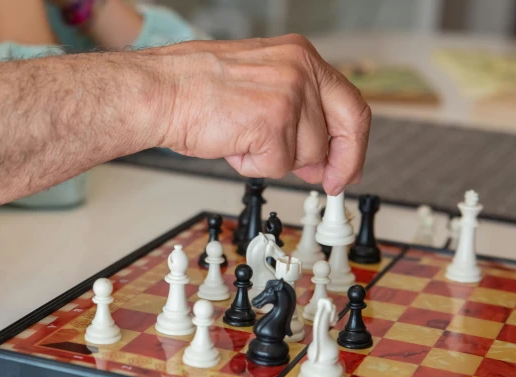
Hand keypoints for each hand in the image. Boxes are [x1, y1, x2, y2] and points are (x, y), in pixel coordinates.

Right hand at [155, 34, 371, 195]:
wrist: (161, 91)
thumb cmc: (197, 88)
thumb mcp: (262, 83)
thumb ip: (298, 111)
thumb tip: (319, 156)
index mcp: (301, 56)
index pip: (351, 105)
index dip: (353, 144)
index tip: (348, 167)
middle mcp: (300, 71)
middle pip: (338, 135)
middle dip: (332, 165)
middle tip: (326, 181)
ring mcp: (288, 96)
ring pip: (305, 155)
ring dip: (274, 159)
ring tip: (242, 137)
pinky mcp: (272, 123)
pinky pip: (277, 166)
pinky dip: (253, 165)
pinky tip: (233, 144)